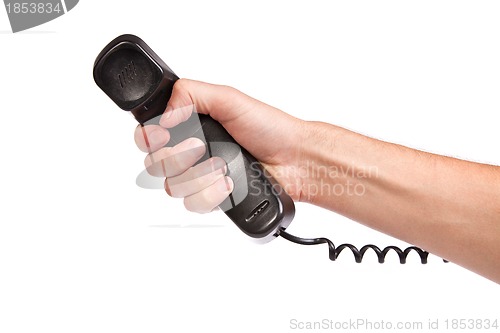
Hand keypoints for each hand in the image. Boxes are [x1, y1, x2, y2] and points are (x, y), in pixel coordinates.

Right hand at [134, 79, 305, 212]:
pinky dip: (210, 194)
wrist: (294, 161)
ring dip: (198, 176)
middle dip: (176, 157)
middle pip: (155, 164)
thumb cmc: (270, 128)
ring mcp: (201, 177)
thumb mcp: (229, 99)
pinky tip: (227, 183)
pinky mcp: (212, 198)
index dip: (149, 138)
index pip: (150, 135)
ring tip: (222, 166)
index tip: (163, 136)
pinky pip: (193, 204)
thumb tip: (164, 115)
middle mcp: (192, 152)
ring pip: (172, 187)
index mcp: (191, 125)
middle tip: (200, 148)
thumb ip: (191, 93)